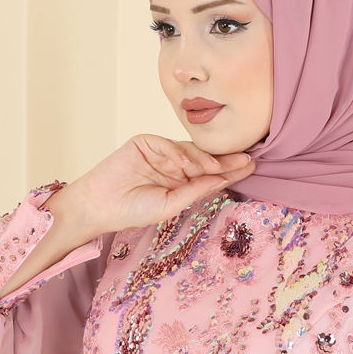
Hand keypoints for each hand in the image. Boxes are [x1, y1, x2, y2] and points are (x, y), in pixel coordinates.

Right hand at [53, 134, 255, 238]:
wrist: (101, 205)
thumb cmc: (133, 211)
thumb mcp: (171, 205)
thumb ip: (195, 192)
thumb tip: (222, 181)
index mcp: (181, 182)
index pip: (210, 175)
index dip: (230, 171)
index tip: (251, 167)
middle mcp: (174, 166)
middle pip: (205, 159)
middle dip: (226, 160)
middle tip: (248, 159)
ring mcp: (161, 153)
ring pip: (189, 151)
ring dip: (204, 159)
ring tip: (216, 167)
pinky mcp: (145, 142)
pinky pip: (168, 144)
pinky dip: (178, 153)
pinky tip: (185, 165)